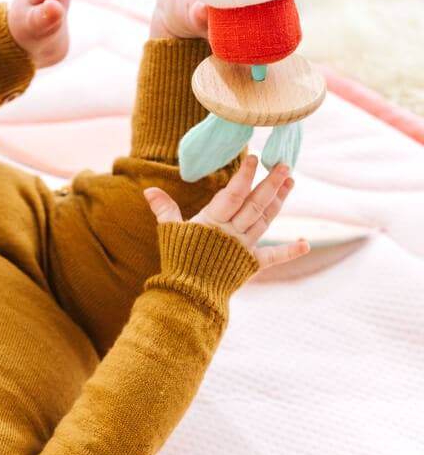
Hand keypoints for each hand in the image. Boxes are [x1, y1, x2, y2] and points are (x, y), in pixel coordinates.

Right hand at [144, 156, 310, 269]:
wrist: (188, 295)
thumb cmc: (177, 260)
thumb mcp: (169, 232)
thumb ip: (164, 209)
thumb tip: (149, 190)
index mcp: (213, 222)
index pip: (233, 194)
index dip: (244, 176)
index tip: (254, 158)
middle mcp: (232, 232)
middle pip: (255, 204)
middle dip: (271, 183)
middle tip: (285, 164)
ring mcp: (244, 247)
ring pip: (265, 220)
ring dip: (278, 201)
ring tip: (290, 182)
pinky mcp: (251, 264)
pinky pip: (272, 257)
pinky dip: (289, 252)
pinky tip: (305, 244)